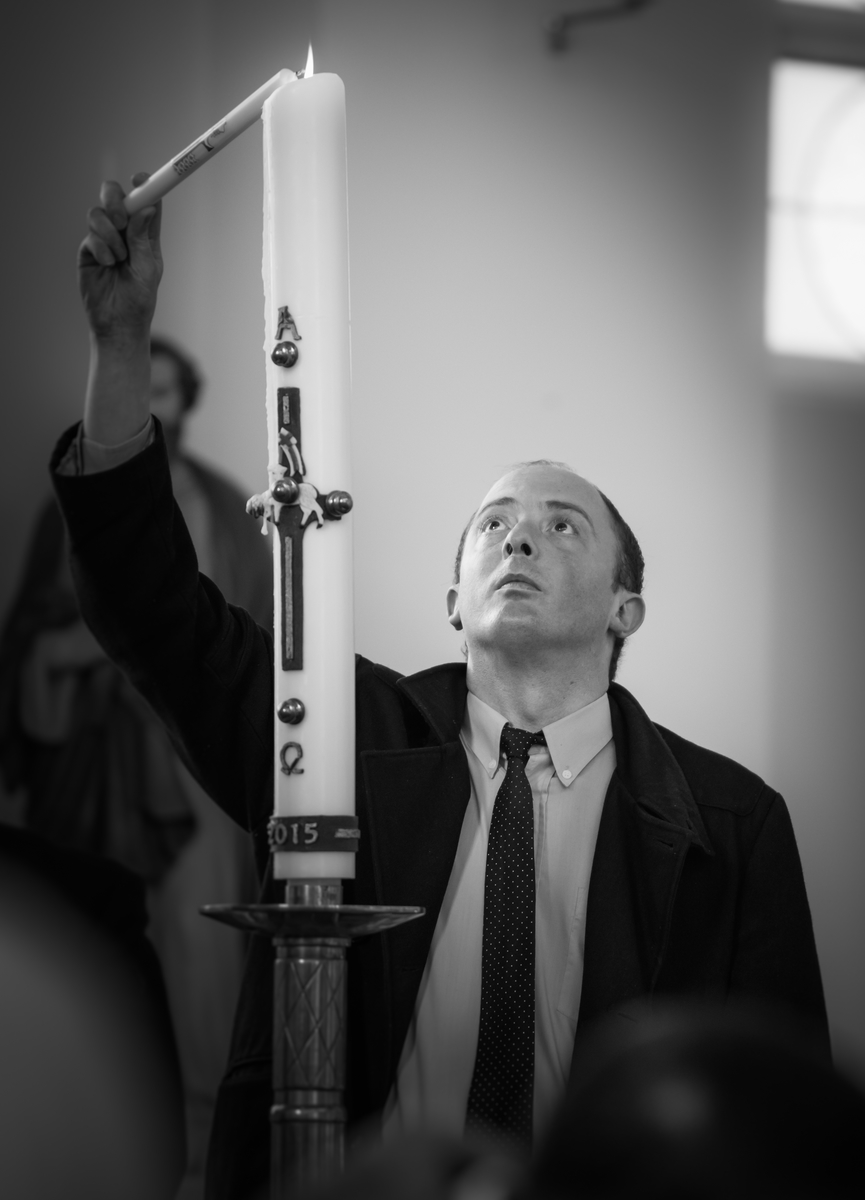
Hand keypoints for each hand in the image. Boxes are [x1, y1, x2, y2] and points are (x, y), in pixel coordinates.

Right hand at [78, 173, 162, 344]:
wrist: (118, 324)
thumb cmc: (139, 300)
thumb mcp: (147, 269)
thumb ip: (144, 238)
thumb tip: (148, 207)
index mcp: (146, 234)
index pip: (145, 201)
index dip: (144, 185)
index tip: (141, 178)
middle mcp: (125, 232)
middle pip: (115, 197)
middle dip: (115, 200)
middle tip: (119, 218)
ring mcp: (105, 240)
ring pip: (98, 215)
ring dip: (109, 233)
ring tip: (118, 258)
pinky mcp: (89, 250)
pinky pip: (90, 236)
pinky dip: (101, 248)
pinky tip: (108, 265)